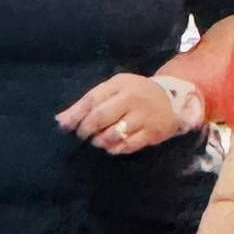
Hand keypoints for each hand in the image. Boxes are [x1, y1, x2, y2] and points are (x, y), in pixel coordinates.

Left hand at [56, 71, 197, 155]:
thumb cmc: (135, 94)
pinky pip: (128, 145)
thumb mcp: (113, 90)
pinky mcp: (152, 133)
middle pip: (100, 117)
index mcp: (119, 84)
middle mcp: (132, 98)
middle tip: (83, 135)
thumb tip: (60, 120)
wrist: (173, 100)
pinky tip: (112, 147)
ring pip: (113, 134)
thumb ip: (88, 102)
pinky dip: (116, 149)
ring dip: (100, 141)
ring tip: (98, 140)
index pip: (91, 100)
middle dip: (86, 130)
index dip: (75, 115)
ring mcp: (143, 116)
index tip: (65, 127)